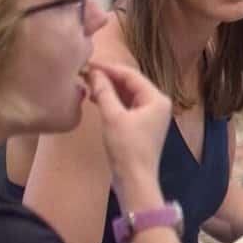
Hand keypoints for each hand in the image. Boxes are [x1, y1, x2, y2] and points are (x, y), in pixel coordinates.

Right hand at [84, 60, 172, 189]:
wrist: (135, 178)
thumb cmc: (127, 147)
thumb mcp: (113, 117)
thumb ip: (104, 92)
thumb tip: (94, 73)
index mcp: (157, 98)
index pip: (131, 75)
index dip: (109, 68)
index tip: (88, 63)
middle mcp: (157, 104)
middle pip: (130, 83)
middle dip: (108, 78)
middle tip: (85, 73)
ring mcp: (151, 115)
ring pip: (127, 95)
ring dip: (109, 90)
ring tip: (87, 85)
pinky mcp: (142, 125)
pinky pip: (127, 106)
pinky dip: (112, 101)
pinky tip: (96, 99)